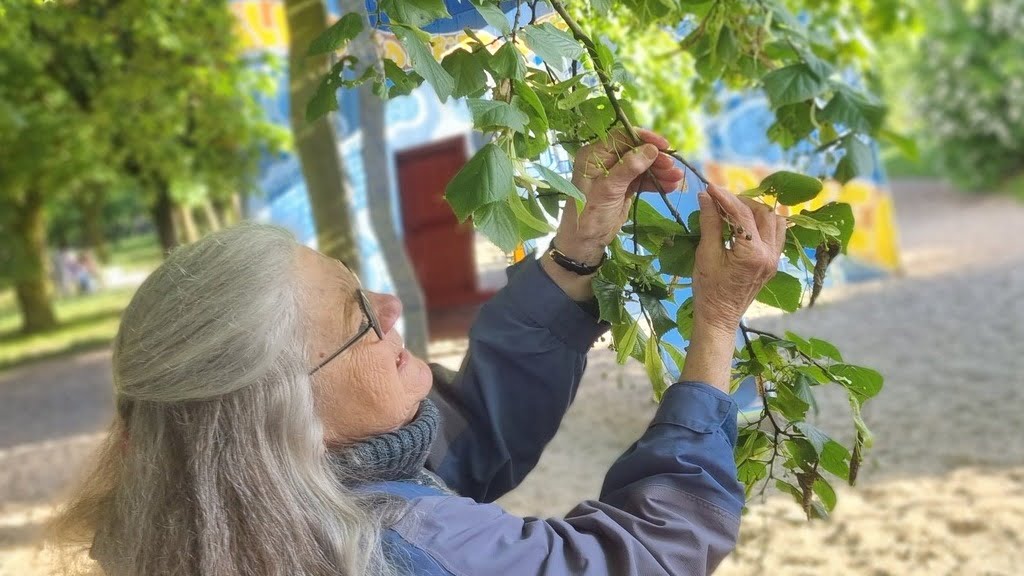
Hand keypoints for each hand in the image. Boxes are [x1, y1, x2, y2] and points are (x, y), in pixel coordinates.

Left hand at [552, 128, 684, 263]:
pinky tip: (671, 186)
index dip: (644, 139)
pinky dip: (656, 182)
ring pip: (642, 166)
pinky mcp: (623, 187)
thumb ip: (629, 168)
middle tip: (673, 167)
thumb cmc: (589, 213)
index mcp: (594, 155)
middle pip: (635, 151)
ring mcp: (615, 174)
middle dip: (656, 158)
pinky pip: (642, 180)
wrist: (585, 241)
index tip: (663, 145)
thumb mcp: (608, 189)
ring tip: (677, 179)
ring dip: (660, 171)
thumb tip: (651, 149)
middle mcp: (604, 160)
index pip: (621, 137)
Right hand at [691, 184, 787, 335]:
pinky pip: (777, 234)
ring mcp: (774, 259)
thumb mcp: (706, 255)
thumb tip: (706, 197)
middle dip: (742, 202)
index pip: (741, 214)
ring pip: (775, 221)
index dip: (724, 198)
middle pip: (763, 213)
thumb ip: (710, 223)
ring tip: (735, 210)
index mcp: (752, 253)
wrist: (719, 317)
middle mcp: (770, 254)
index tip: (709, 188)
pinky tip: (747, 224)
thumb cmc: (709, 290)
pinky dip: (764, 224)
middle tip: (721, 201)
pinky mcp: (773, 263)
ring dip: (756, 211)